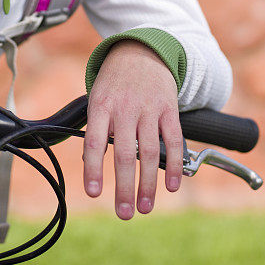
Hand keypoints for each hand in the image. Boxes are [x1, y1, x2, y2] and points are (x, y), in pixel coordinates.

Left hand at [83, 40, 183, 218]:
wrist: (141, 51)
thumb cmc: (115, 81)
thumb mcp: (97, 97)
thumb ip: (96, 128)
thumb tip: (90, 162)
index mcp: (102, 105)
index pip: (96, 141)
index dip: (93, 168)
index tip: (93, 193)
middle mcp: (125, 107)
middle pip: (125, 153)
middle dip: (124, 187)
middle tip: (124, 213)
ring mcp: (149, 108)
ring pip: (150, 151)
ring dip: (148, 183)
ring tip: (145, 206)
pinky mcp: (169, 109)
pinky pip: (174, 140)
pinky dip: (175, 165)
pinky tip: (171, 185)